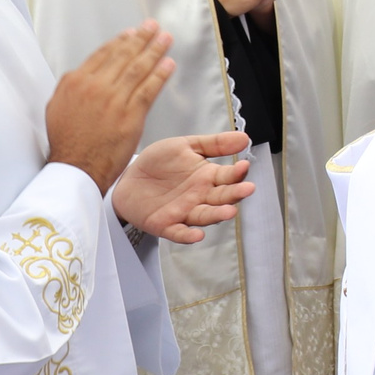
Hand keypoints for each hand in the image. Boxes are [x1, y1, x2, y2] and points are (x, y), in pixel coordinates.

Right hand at [45, 23, 175, 193]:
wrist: (76, 167)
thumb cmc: (67, 142)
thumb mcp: (57, 107)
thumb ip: (70, 87)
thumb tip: (82, 74)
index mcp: (75, 82)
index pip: (103, 54)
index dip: (120, 41)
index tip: (131, 33)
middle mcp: (94, 86)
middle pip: (123, 56)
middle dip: (141, 38)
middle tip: (153, 27)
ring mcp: (114, 99)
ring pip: (138, 68)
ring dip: (154, 50)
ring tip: (165, 39)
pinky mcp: (131, 114)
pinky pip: (149, 89)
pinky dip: (160, 74)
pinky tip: (169, 64)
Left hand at [111, 131, 254, 244]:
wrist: (127, 177)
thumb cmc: (158, 163)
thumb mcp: (186, 146)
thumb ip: (215, 144)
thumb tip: (244, 138)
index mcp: (207, 177)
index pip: (228, 177)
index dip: (238, 172)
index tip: (244, 166)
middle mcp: (200, 196)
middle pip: (222, 197)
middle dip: (235, 194)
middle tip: (247, 189)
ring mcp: (185, 212)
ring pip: (205, 216)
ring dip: (218, 215)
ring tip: (230, 211)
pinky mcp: (166, 225)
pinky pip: (179, 232)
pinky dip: (187, 235)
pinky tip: (197, 235)